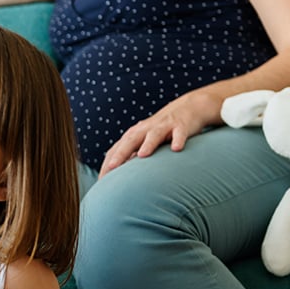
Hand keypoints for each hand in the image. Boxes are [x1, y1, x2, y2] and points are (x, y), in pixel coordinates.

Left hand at [99, 91, 222, 176]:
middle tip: (111, 168)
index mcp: (134, 135)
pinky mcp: (181, 126)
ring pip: (153, 135)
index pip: (116, 149)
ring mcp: (163, 126)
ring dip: (148, 144)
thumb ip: (133, 157)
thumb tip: (119, 180)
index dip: (108, 164)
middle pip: (130, 141)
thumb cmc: (162, 130)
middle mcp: (145, 130)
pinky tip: (176, 148)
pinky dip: (178, 139)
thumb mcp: (145, 142)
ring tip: (142, 155)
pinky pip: (179, 133)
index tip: (101, 181)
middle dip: (120, 154)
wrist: (188, 107)